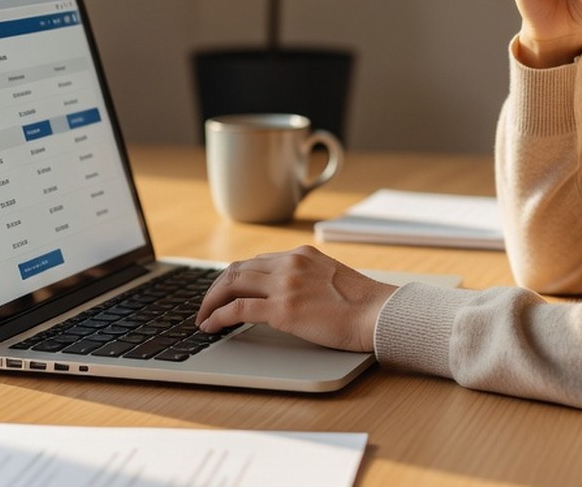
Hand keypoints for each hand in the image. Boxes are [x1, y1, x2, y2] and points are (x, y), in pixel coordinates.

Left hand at [195, 245, 396, 352]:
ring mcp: (285, 285)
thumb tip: (285, 295)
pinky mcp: (283, 309)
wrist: (378, 314)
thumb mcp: (331, 278)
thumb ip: (306, 278)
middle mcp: (290, 264)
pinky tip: (210, 327)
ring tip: (203, 318)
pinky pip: (237, 309)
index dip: (234, 278)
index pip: (256, 261)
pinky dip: (217, 317)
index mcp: (301, 254)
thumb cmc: (362, 304)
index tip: (224, 292)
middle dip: (215, 288)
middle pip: (237, 270)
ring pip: (231, 284)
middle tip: (205, 306)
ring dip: (210, 301)